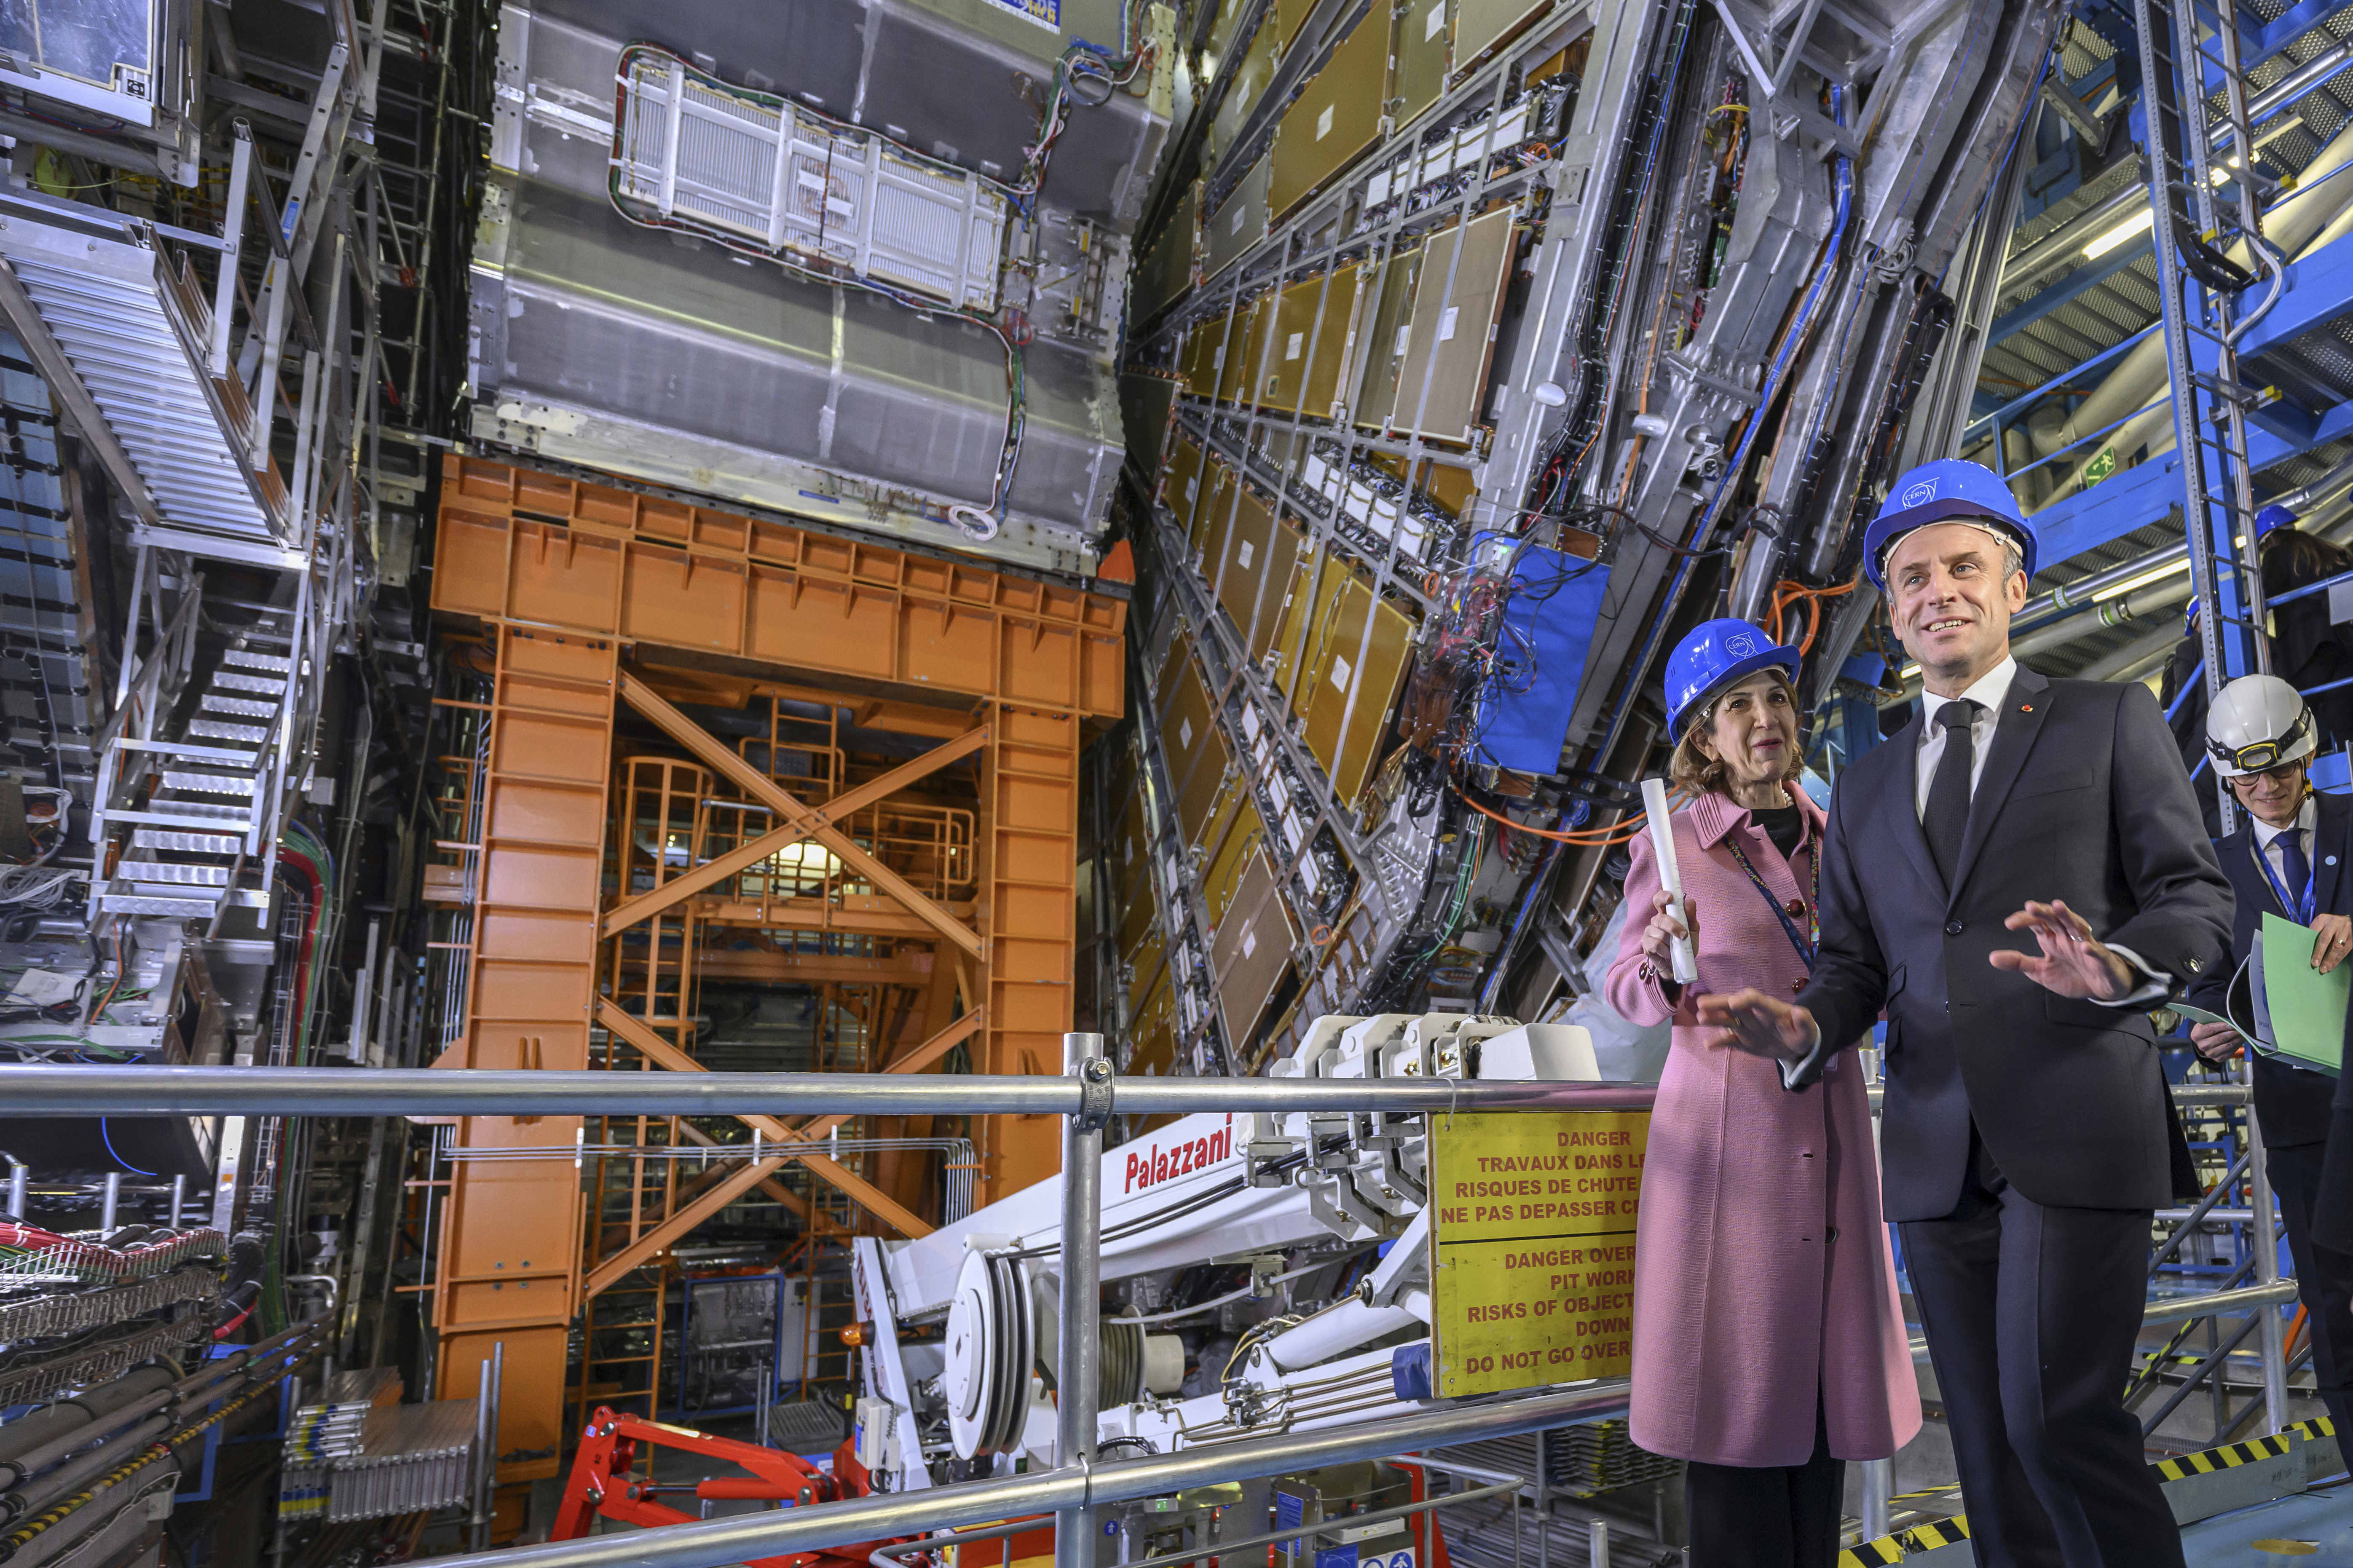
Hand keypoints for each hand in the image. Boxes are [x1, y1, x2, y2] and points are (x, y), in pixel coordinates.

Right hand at [1639, 889, 1694, 969]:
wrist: (1679, 966)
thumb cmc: (1685, 946)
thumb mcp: (1692, 931)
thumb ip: (1691, 916)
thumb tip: (1689, 902)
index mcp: (1666, 914)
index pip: (1659, 900)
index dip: (1662, 896)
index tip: (1670, 898)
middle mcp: (1656, 921)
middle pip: (1660, 918)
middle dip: (1673, 926)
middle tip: (1684, 935)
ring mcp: (1649, 932)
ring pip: (1659, 933)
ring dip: (1671, 942)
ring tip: (1675, 948)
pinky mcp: (1645, 945)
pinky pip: (1655, 945)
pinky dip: (1665, 951)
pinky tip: (1668, 954)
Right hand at [1692, 988, 1816, 1062]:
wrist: (1795, 1046)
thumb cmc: (1801, 1033)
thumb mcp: (1808, 1029)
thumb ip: (1804, 1021)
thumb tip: (1798, 1012)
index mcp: (1770, 1009)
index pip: (1756, 1000)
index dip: (1745, 1000)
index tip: (1733, 1003)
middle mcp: (1754, 1016)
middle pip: (1733, 1006)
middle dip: (1718, 1004)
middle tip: (1701, 1004)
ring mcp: (1747, 1028)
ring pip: (1727, 1021)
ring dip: (1714, 1019)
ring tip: (1700, 1018)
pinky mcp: (1743, 1042)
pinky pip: (1729, 1041)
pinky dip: (1718, 1042)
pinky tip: (1707, 1045)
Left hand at [1991, 900, 2132, 999]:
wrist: (2101, 988)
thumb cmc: (2072, 975)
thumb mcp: (2041, 971)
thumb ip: (2019, 963)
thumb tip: (1992, 957)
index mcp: (2053, 938)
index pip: (2038, 922)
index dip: (2025, 919)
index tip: (2010, 923)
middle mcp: (2069, 937)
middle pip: (2056, 919)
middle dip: (2044, 911)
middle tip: (2030, 906)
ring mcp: (2086, 946)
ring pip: (2078, 927)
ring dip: (2068, 916)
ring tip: (2057, 906)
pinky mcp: (2102, 960)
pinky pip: (2098, 952)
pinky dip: (2092, 949)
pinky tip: (2085, 946)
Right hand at [2188, 1020, 2242, 1061]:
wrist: (2205, 1043)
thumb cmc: (2207, 1030)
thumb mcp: (2205, 1023)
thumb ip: (2212, 1019)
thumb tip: (2222, 1018)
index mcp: (2196, 1035)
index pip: (2209, 1029)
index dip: (2221, 1026)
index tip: (2231, 1024)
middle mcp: (2202, 1046)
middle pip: (2220, 1038)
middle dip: (2231, 1032)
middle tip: (2239, 1028)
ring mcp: (2210, 1053)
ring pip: (2227, 1045)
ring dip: (2236, 1039)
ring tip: (2242, 1034)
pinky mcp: (2217, 1059)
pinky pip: (2230, 1052)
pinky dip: (2237, 1045)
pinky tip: (2239, 1040)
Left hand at [2313, 914, 2352, 973]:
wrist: (2344, 917)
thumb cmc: (2327, 922)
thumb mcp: (2318, 923)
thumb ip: (2313, 933)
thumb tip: (2305, 949)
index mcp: (2324, 919)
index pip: (2320, 936)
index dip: (2317, 950)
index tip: (2314, 961)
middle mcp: (2336, 923)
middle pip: (2330, 941)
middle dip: (2324, 955)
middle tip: (2319, 966)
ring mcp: (2346, 930)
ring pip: (2340, 947)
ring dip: (2333, 960)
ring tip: (2326, 968)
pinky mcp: (2352, 937)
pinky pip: (2347, 949)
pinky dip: (2339, 958)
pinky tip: (2333, 965)